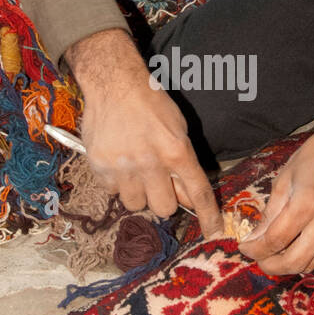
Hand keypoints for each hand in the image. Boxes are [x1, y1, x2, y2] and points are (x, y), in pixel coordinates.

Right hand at [68, 29, 222, 238]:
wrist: (114, 84)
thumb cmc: (151, 104)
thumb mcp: (178, 129)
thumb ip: (183, 164)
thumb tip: (186, 198)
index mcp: (177, 151)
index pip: (198, 192)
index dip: (208, 215)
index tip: (213, 231)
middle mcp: (151, 162)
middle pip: (164, 208)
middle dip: (163, 200)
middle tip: (158, 183)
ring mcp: (123, 167)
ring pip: (136, 204)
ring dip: (138, 193)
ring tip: (135, 170)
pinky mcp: (100, 167)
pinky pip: (113, 192)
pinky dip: (117, 183)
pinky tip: (118, 160)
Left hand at [238, 124, 313, 275]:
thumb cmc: (313, 157)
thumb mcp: (283, 179)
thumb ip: (270, 212)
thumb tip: (253, 238)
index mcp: (306, 202)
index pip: (276, 239)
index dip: (255, 249)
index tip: (243, 247)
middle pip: (294, 260)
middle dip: (270, 265)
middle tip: (256, 258)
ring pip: (310, 264)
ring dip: (286, 266)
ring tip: (270, 256)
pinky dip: (303, 259)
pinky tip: (289, 250)